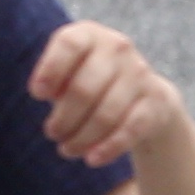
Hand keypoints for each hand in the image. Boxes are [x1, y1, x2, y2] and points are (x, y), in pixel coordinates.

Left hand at [31, 18, 193, 172]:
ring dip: (81, 138)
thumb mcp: (68, 72)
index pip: (69, 44)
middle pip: (83, 89)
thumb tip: (44, 91)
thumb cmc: (90, 81)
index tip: (38, 95)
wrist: (144, 93)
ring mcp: (140, 73)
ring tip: (67, 149)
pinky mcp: (157, 100)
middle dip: (63, 119)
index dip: (50, 70)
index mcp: (90, 35)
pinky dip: (108, 148)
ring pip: (105, 115)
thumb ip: (54, 78)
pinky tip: (92, 159)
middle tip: (53, 134)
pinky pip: (129, 129)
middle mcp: (118, 48)